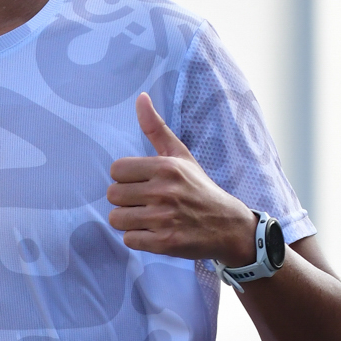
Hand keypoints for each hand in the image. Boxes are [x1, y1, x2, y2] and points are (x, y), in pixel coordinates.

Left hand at [106, 94, 257, 261]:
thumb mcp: (180, 155)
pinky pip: (129, 240)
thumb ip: (155, 128)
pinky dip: (139, 239)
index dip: (126, 178)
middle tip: (145, 202)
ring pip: (117, 219)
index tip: (142, 183)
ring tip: (149, 218)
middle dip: (125, 200)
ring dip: (129, 221)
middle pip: (112, 195)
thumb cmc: (198, 188)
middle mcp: (164, 191)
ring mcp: (164, 219)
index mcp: (165, 167)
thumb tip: (140, 97)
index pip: (116, 170)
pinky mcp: (165, 243)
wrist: (227, 226)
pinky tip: (155, 232)